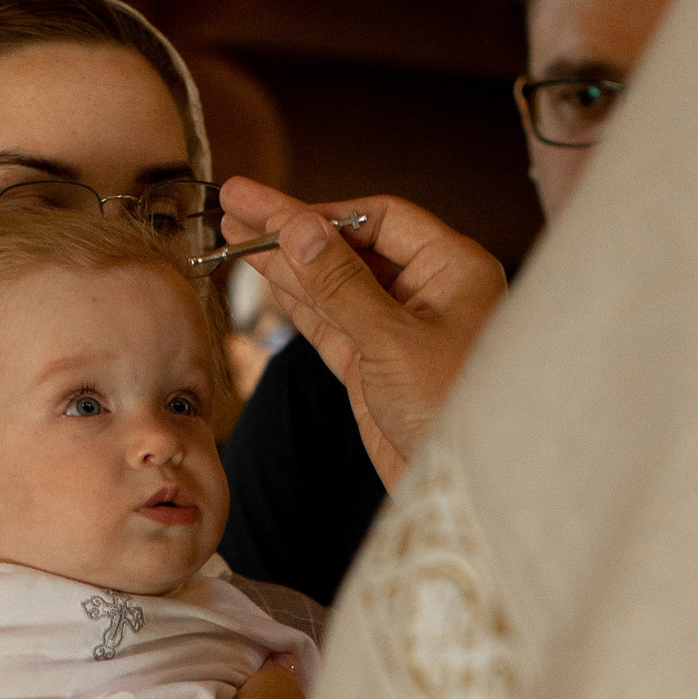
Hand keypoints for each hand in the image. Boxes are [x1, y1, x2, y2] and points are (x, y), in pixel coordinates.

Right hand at [217, 181, 506, 490]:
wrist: (462, 494)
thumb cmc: (454, 411)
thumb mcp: (392, 341)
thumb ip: (340, 284)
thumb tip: (299, 227)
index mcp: (452, 269)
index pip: (379, 220)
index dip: (321, 213)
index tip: (268, 208)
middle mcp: (428, 292)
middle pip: (351, 248)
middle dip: (293, 229)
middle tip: (235, 204)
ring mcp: (400, 331)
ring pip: (334, 286)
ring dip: (286, 263)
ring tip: (235, 235)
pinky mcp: (377, 368)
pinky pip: (331, 323)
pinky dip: (298, 302)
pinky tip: (267, 278)